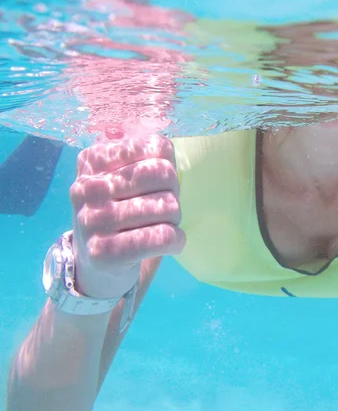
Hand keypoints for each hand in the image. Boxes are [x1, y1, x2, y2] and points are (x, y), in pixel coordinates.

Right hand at [69, 135, 185, 298]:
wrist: (96, 263)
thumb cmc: (122, 210)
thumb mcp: (127, 175)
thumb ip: (149, 156)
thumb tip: (166, 150)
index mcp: (93, 159)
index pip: (157, 147)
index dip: (168, 167)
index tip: (154, 184)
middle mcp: (86, 188)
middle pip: (164, 174)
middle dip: (173, 192)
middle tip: (161, 207)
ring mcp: (92, 221)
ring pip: (168, 206)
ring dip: (175, 219)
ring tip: (159, 226)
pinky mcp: (104, 253)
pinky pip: (163, 237)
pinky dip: (177, 240)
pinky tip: (170, 243)